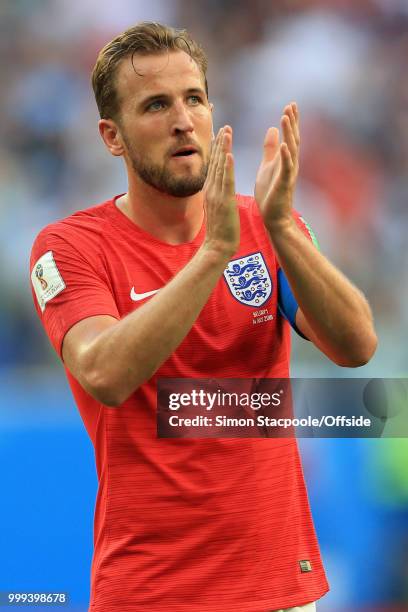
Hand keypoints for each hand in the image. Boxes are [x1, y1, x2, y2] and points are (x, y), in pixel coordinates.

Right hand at [203, 126, 239, 256]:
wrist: (218, 246)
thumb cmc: (220, 231)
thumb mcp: (217, 209)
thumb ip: (218, 196)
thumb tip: (218, 189)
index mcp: (211, 191)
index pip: (214, 165)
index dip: (217, 149)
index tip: (220, 134)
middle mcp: (212, 189)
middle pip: (215, 162)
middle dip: (220, 143)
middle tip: (224, 125)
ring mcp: (217, 195)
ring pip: (220, 167)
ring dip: (223, 148)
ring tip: (227, 132)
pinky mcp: (224, 201)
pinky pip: (226, 181)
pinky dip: (227, 167)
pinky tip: (228, 154)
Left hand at [254, 102, 299, 232]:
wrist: (273, 217)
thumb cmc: (270, 193)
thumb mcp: (268, 165)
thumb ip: (270, 148)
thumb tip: (272, 129)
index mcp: (284, 159)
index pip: (289, 136)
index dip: (290, 121)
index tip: (290, 105)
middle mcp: (290, 164)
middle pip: (293, 139)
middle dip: (292, 122)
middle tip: (291, 105)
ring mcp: (288, 174)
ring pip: (291, 150)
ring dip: (289, 133)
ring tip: (285, 118)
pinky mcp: (284, 184)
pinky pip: (286, 168)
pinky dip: (286, 156)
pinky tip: (285, 145)